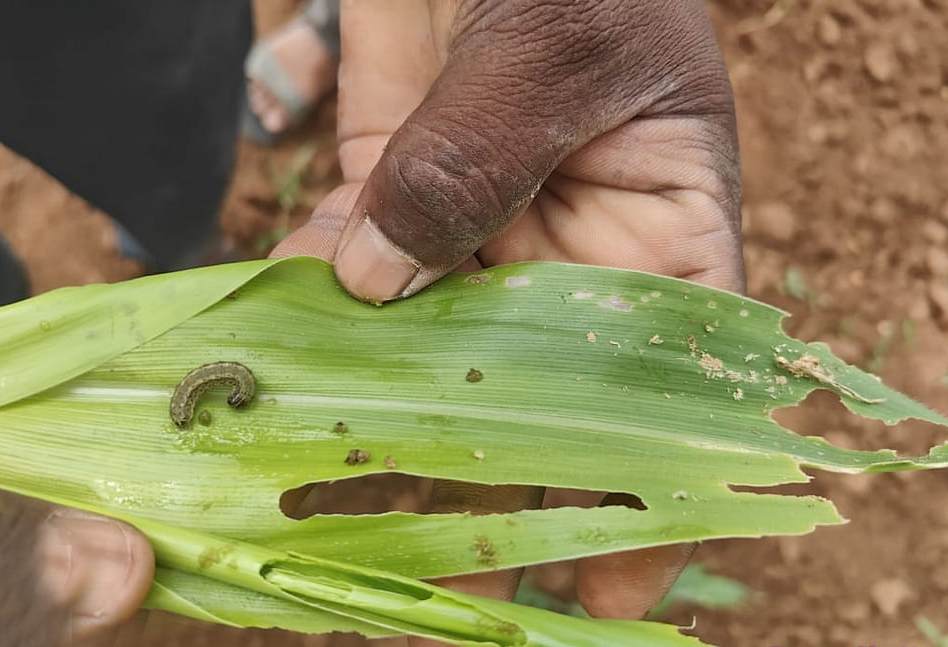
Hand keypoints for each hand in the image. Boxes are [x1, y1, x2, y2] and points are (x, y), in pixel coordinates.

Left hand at [274, 0, 742, 634]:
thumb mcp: (550, 49)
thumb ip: (471, 164)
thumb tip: (377, 288)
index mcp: (662, 223)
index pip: (668, 384)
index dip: (648, 490)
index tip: (613, 584)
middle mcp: (569, 245)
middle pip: (537, 392)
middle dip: (494, 481)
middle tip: (443, 582)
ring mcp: (472, 220)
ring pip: (432, 346)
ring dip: (386, 416)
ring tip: (340, 505)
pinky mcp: (386, 182)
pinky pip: (350, 269)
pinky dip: (312, 316)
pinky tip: (278, 369)